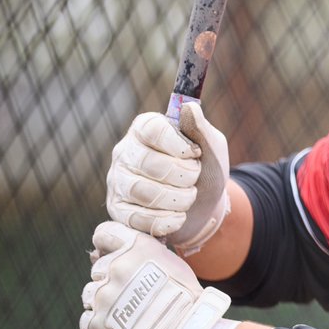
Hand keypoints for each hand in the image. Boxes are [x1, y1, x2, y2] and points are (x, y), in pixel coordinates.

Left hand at [80, 221, 231, 328]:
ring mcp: (103, 297)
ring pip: (91, 295)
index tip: (112, 255)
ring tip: (130, 317)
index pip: (104, 234)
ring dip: (105, 303)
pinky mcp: (95, 325)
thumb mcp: (169, 264)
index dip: (107, 245)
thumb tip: (104, 252)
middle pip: (98, 269)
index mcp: (135, 248)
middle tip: (134, 297)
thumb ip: (139, 255)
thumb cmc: (184, 300)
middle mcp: (116, 267)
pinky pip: (88, 320)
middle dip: (111, 281)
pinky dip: (100, 325)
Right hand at [106, 102, 230, 254]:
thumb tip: (189, 107)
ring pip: (141, 191)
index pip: (152, 130)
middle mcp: (125, 151)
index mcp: (146, 129)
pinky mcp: (117, 209)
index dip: (177, 144)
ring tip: (189, 198)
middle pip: (148, 163)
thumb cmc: (206, 170)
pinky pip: (136, 218)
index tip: (194, 154)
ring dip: (176, 199)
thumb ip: (201, 129)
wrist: (203, 208)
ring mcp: (118, 181)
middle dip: (183, 175)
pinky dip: (164, 221)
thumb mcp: (212, 147)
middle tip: (195, 178)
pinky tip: (178, 217)